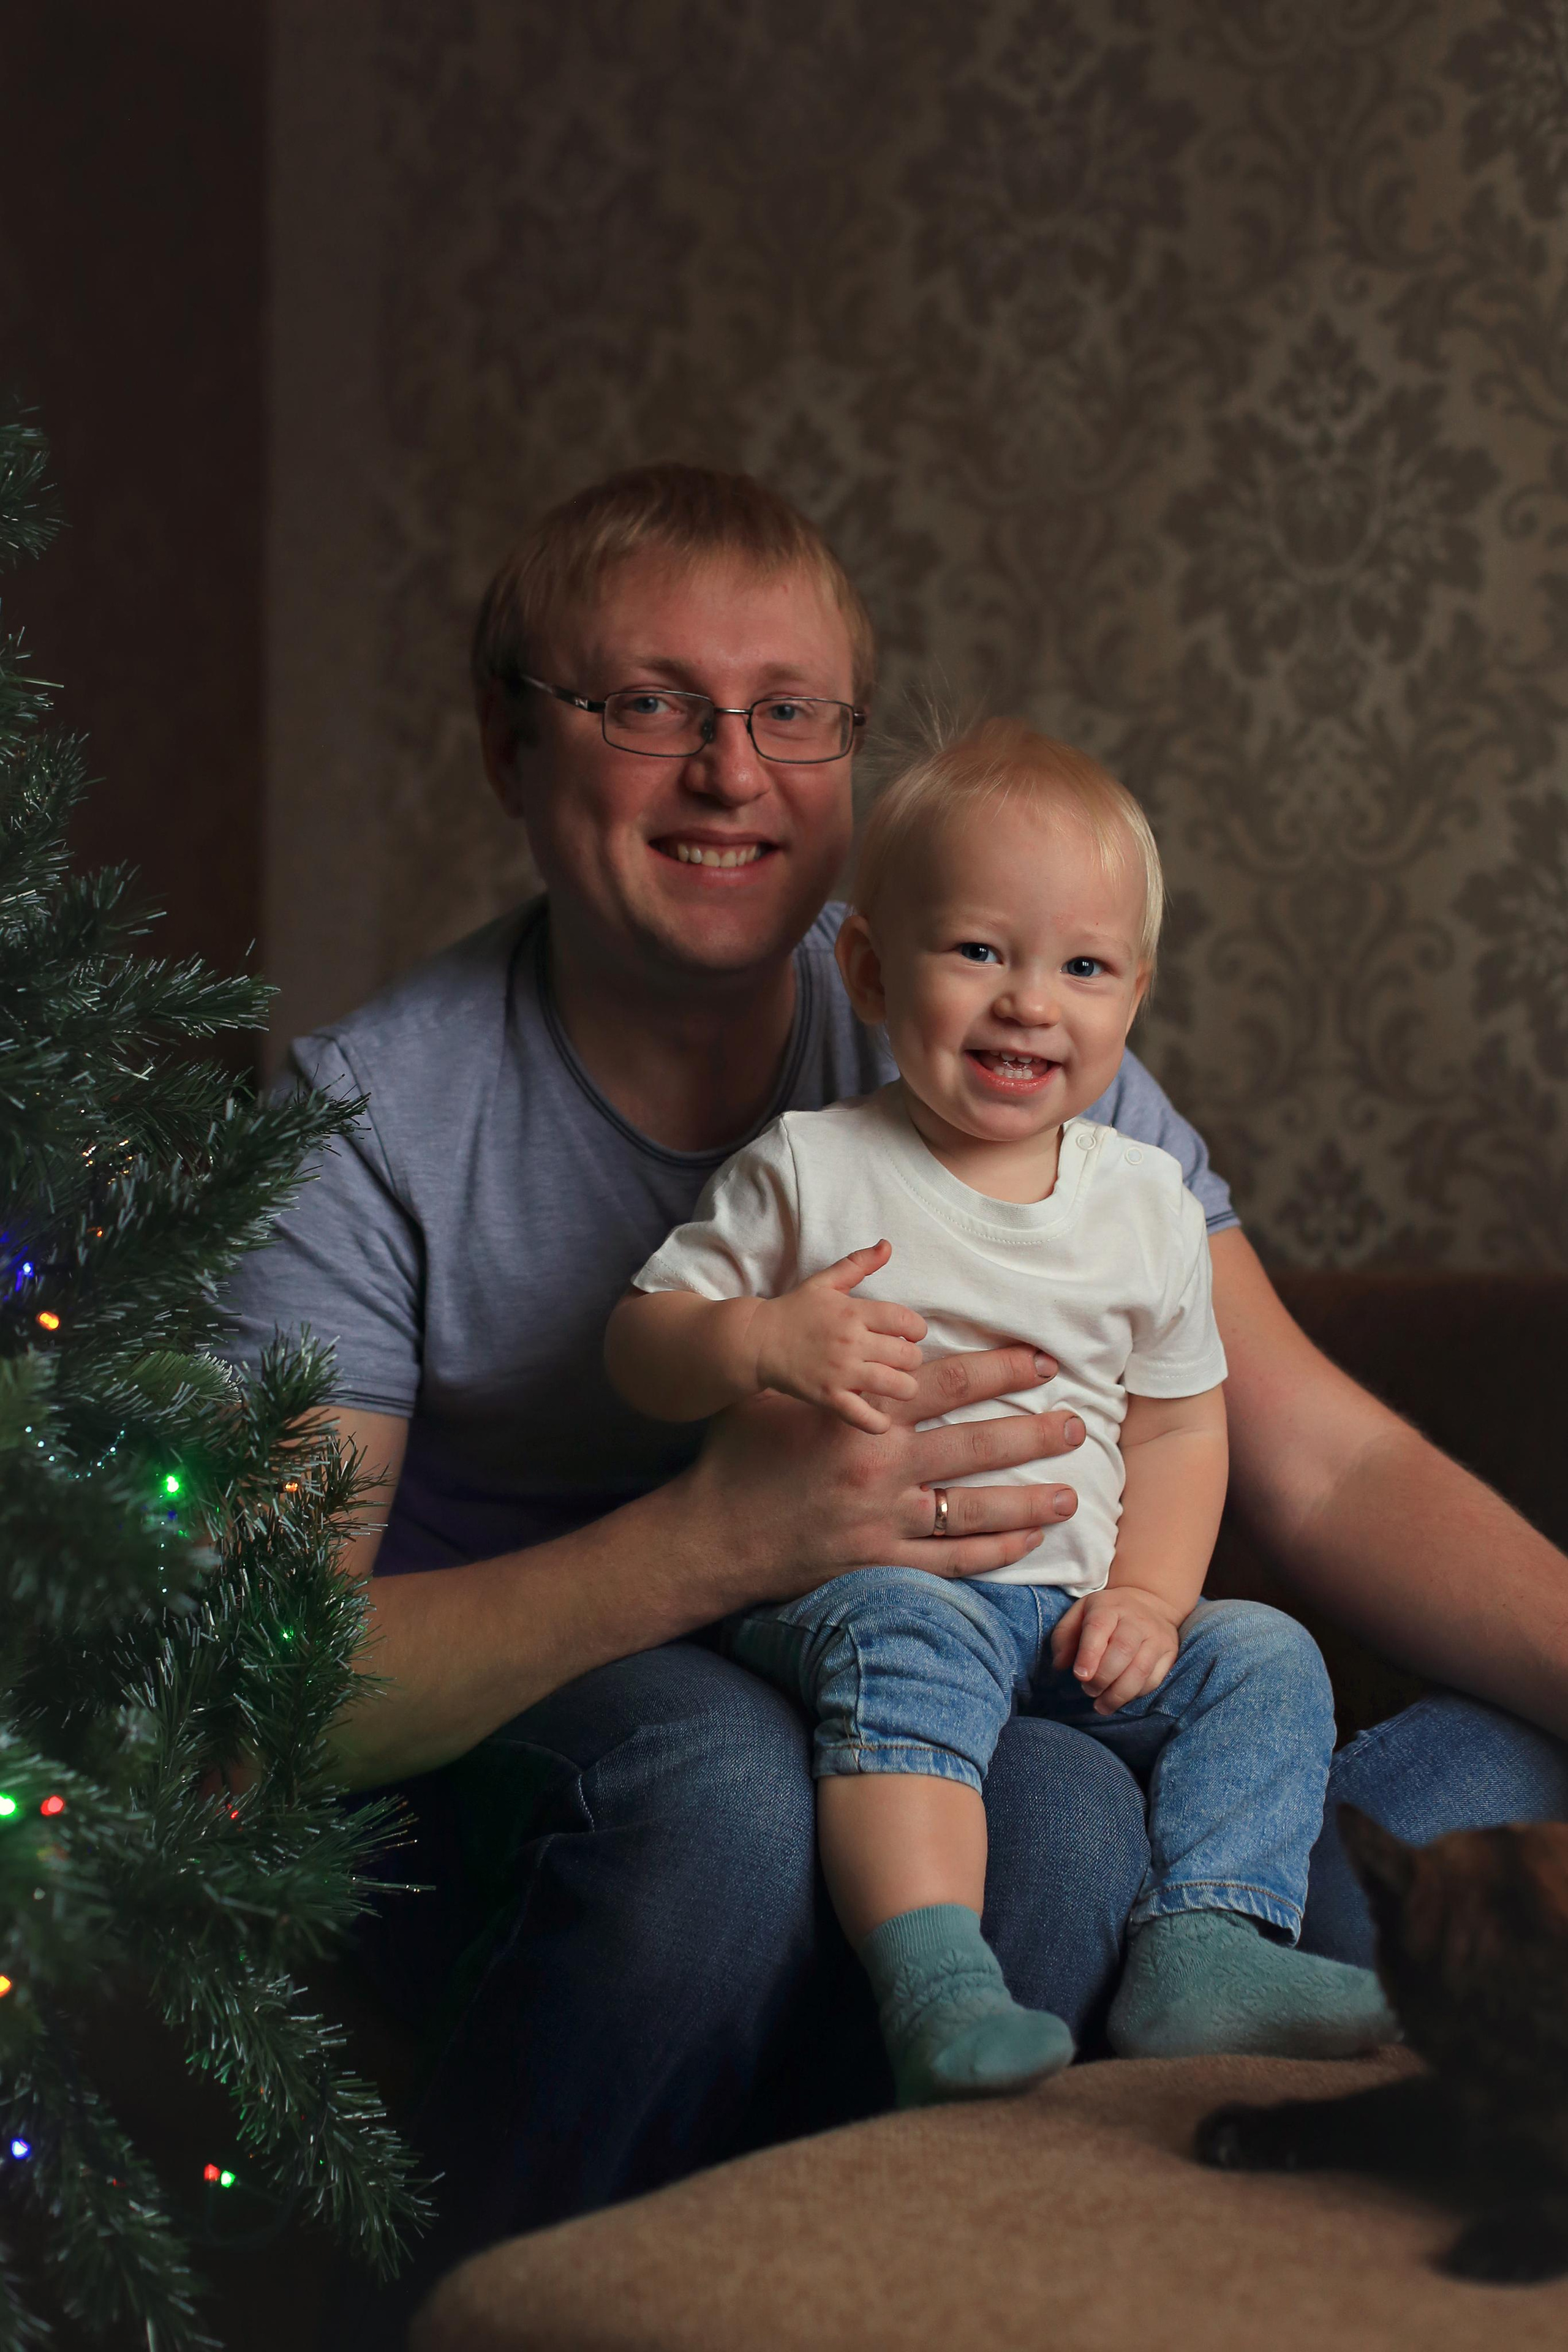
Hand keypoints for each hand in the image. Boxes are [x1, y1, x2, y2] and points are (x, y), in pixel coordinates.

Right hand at [690, 1341, 1086, 1606]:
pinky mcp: (879, 1564)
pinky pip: (948, 1562)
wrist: (711, 1535)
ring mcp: (883, 1523)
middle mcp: (880, 1469)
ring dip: (1027, 1502)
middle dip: (1033, 1435)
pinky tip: (1027, 1545)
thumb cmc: (740, 1453)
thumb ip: (826, 1357)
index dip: (1001, 1370)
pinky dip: (991, 1555)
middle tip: (1078, 1425)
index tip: (1042, 1361)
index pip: (947, 1386)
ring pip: (973, 1511)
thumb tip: (855, 1307)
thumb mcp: (778, 1392)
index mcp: (861, 1420)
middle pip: (975, 1447)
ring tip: (1071, 1494)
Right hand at [752, 1241, 926, 1434]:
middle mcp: (851, 1341)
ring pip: (896, 1386)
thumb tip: (887, 1245)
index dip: (917, 1330)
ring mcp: (841, 1372)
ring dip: (904, 1388)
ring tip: (897, 1385)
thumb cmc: (794, 1311)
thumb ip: (859, 1264)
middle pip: (908, 1356)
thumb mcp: (825, 1282)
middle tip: (902, 1362)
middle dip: (912, 1360)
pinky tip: (882, 1420)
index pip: (906, 1321)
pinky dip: (878, 1423)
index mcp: (853, 1312)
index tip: (910, 1335)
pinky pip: (864, 1416)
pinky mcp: (828, 1397)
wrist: (756, 1341)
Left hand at [1050, 1585, 1183, 1713]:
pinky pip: (1154, 1679)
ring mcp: (1156, 1636)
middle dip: (1103, 1677)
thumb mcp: (1079, 1615)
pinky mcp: (1169, 1653)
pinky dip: (1136, 1694)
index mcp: (1108, 1607)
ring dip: (1119, 1693)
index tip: (1080, 1676)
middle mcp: (1136, 1620)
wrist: (1148, 1604)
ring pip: (1141, 1669)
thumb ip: (1064, 1637)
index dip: (1089, 1654)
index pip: (1098, 1627)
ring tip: (1102, 1705)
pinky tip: (1121, 1698)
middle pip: (1122, 1650)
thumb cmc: (1106, 1615)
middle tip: (1089, 1690)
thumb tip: (1060, 1665)